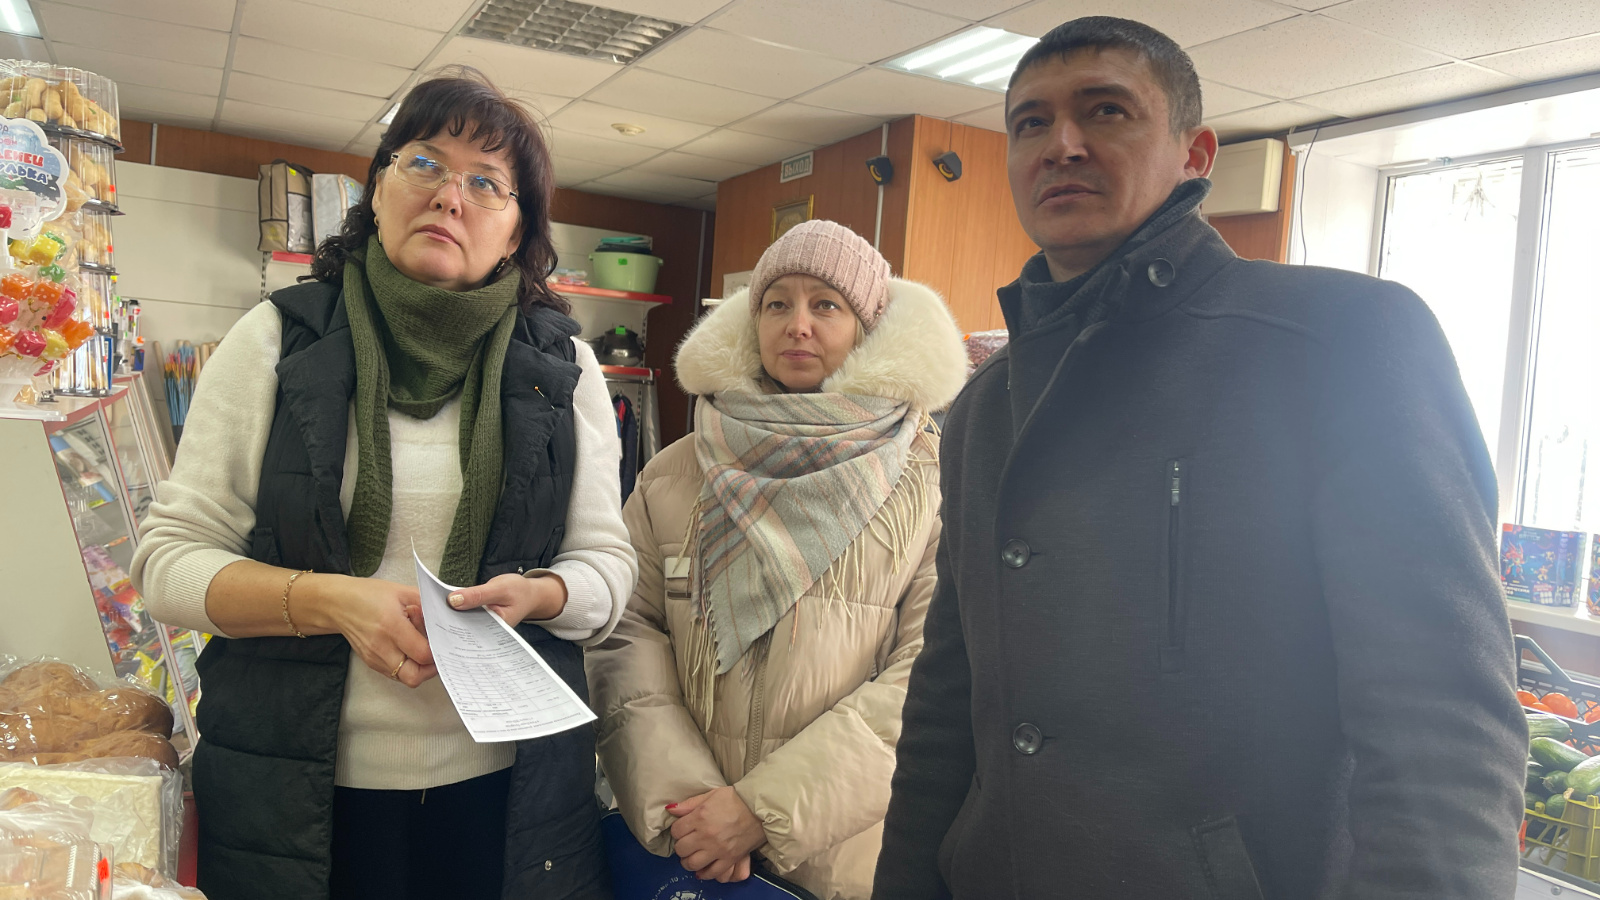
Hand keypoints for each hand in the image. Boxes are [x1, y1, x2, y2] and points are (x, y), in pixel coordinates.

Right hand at [301, 574, 435, 687]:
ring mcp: (374, 658)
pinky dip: (407, 667)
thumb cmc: (369, 594)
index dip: (437, 650)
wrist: (337, 603)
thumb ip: (426, 606)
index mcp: (391, 626)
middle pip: (414, 676)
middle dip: (430, 668)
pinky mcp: (371, 662)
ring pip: (405, 679)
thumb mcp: (402, 592)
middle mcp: (381, 647)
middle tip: (436, 653)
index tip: (441, 640)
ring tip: (421, 649)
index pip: (423, 654)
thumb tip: (444, 620)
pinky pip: (395, 674)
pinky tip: (408, 650)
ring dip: (419, 668)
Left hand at [446, 572, 567, 623]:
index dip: (453, 627)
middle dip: (449, 623)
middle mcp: (487, 633)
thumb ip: (478, 595)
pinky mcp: (478, 619)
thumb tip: (453, 600)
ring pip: (462, 623)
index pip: (470, 632)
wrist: (529, 593)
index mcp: (495, 631)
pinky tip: (445, 606)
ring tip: (434, 611)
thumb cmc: (520, 592)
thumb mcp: (500, 589)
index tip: (437, 620)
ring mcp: (482, 627)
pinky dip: (456, 610)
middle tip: (432, 615)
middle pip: (464, 630)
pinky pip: (464, 616)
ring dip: (450, 616)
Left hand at [669, 787, 763, 882]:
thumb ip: (689, 804)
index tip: (683, 829)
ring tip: (692, 856)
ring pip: (692, 864)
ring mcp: (718, 850)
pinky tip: (703, 868)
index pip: (676, 831)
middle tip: (687, 842)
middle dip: (681, 846)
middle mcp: (706, 836)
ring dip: (688, 861)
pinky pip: (711, 873)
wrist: (760, 809)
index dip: (677, 830)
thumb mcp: (711, 795)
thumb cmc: (736, 799)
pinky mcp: (729, 859)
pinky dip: (704, 873)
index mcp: (700, 817)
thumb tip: (671, 810)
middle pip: (681, 849)